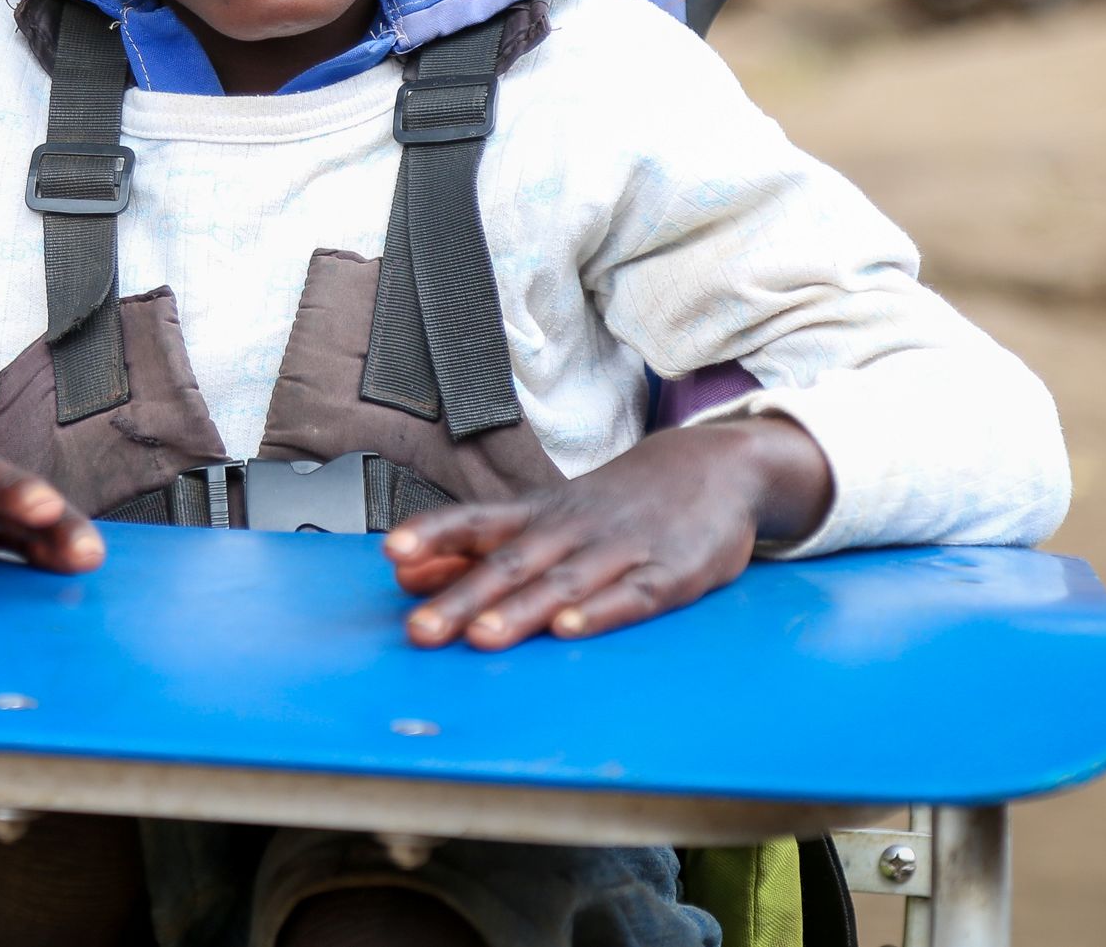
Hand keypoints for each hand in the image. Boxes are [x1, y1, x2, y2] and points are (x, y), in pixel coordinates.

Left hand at [383, 416, 831, 649]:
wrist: (711, 467)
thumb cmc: (614, 505)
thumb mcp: (545, 517)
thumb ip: (479, 548)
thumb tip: (407, 576)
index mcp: (539, 515)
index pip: (478, 520)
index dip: (436, 535)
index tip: (393, 552)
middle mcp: (573, 529)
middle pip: (511, 563)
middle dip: (463, 598)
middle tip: (420, 633)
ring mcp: (622, 550)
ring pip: (564, 581)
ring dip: (522, 610)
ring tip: (482, 638)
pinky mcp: (670, 574)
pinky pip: (632, 595)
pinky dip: (600, 612)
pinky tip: (571, 629)